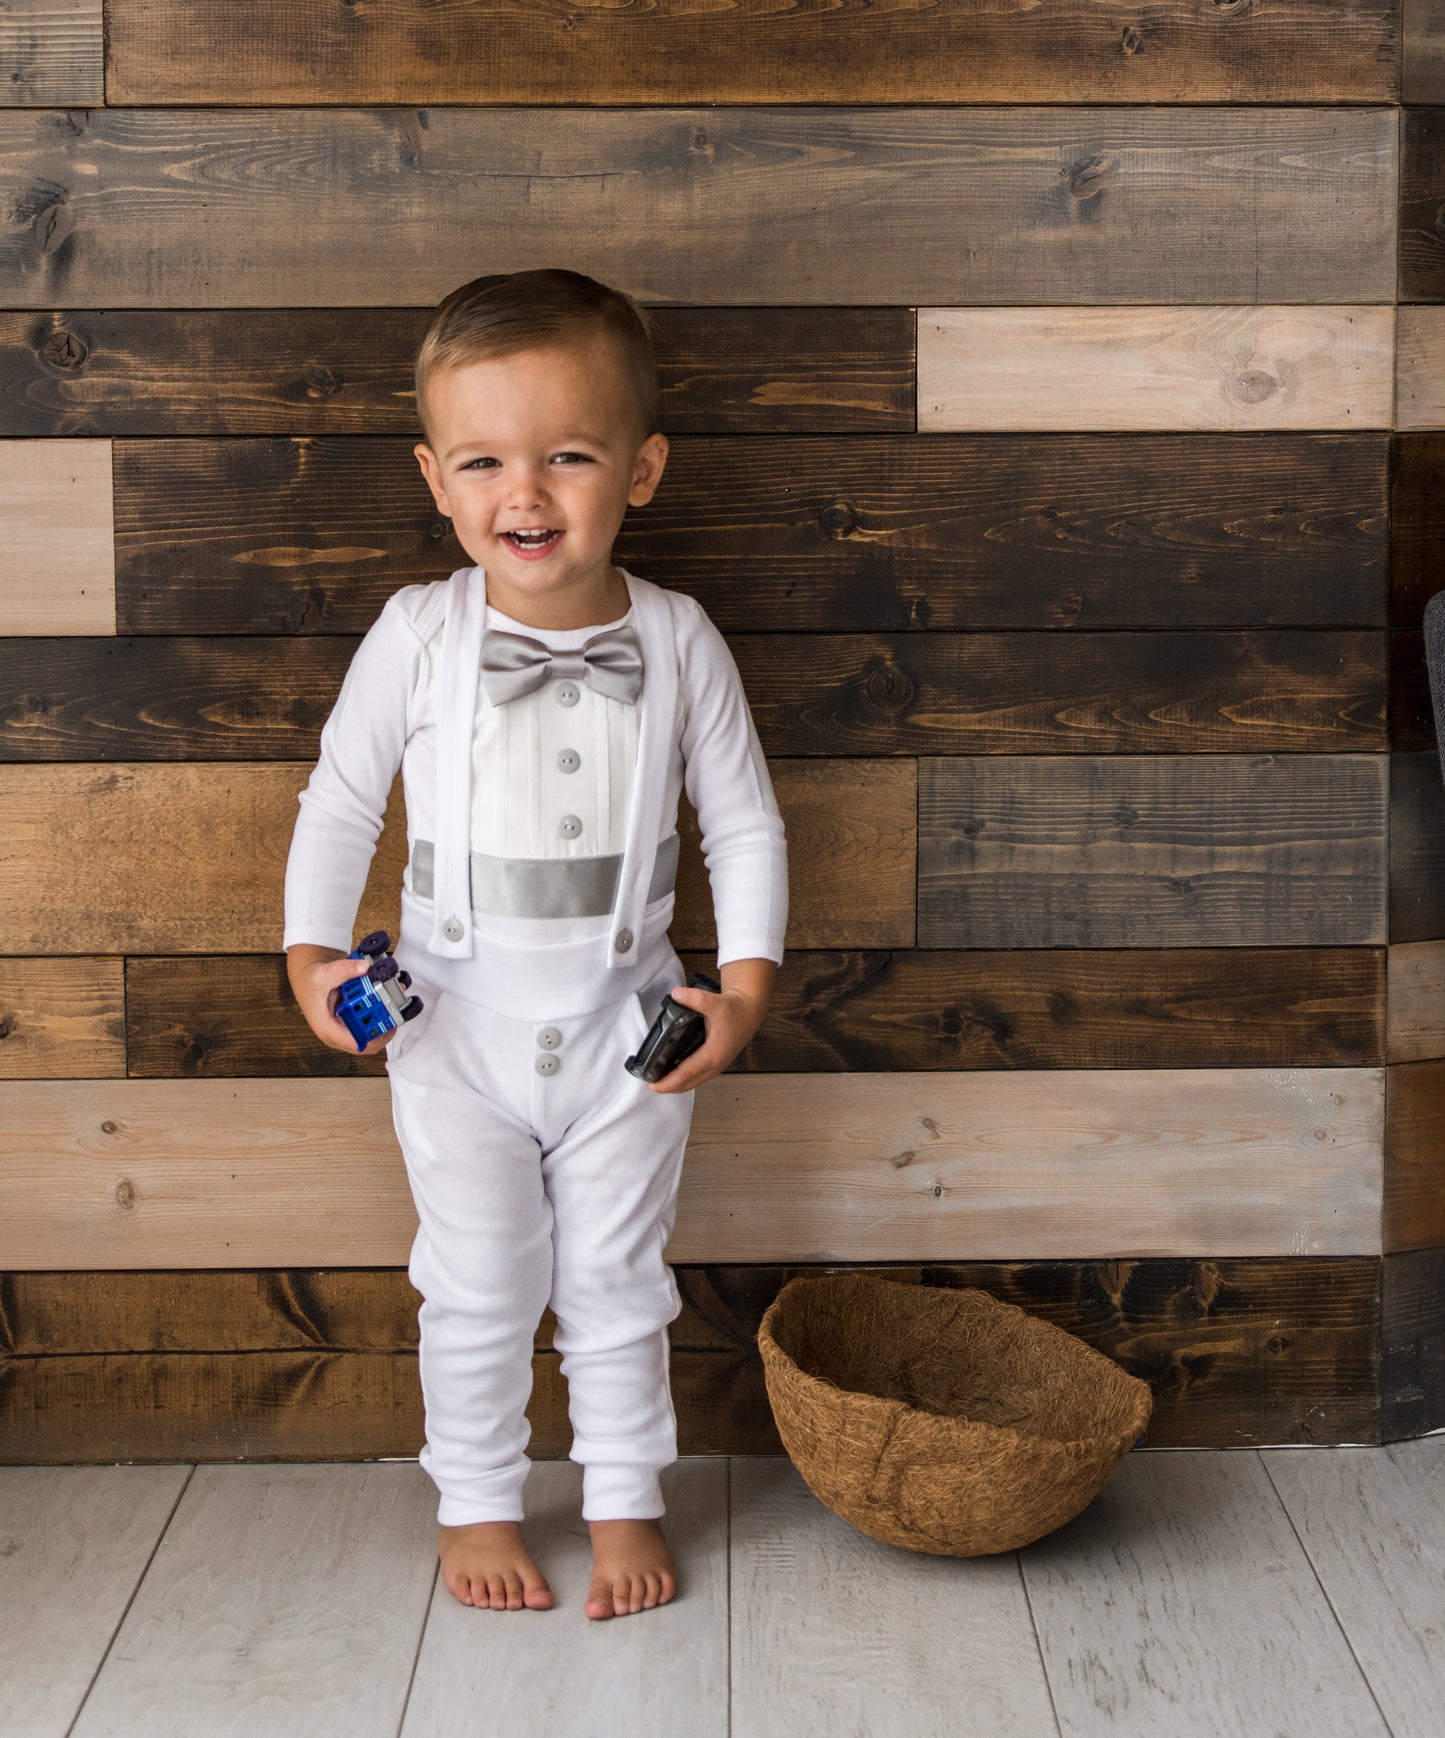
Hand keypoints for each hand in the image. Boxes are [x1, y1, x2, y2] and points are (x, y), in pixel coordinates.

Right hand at [286, 944, 393, 1056]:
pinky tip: (387, 1002)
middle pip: (367, 1043)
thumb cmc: (311, 981)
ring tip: (394, 1006)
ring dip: (385, 1023)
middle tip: (396, 1012)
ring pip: (371, 1036)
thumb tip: (364, 967)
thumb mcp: (324, 974)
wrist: (308, 976)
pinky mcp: (351, 1022)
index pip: (355, 1043)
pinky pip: (369, 1025)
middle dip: (384, 1029)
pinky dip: (380, 1016)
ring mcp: (345, 1029)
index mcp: (328, 1029)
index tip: (388, 1023)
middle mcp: (337, 1033)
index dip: (375, 1037)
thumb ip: (344, 970)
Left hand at [644, 958, 775, 1094]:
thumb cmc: (736, 1010)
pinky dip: (684, 1079)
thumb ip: (695, 998)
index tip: (651, 1085)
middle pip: (687, 1084)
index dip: (667, 1082)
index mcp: (713, 1055)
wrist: (750, 1010)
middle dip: (667, 1087)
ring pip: (693, 1082)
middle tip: (648, 1084)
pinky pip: (698, 1076)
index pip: (685, 1074)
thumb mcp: (715, 1002)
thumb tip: (677, 994)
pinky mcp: (716, 1061)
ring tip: (658, 1080)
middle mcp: (715, 1064)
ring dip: (676, 1085)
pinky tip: (675, 1072)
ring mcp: (716, 1065)